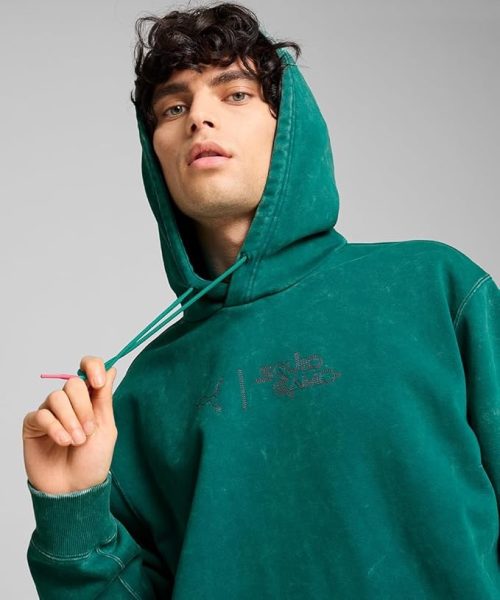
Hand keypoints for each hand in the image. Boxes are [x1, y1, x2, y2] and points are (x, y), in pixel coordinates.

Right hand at [22, 356, 116, 493]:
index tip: (98, 382)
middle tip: (89, 430)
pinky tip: (63, 441)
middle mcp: (69, 402)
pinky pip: (42, 415)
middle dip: (83, 407)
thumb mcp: (106, 428)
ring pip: (57, 397)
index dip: (92, 367)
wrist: (75, 489)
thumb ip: (105, 399)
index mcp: (90, 399)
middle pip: (73, 383)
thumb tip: (111, 369)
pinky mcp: (33, 425)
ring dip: (70, 420)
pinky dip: (55, 428)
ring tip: (77, 441)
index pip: (88, 368)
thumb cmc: (92, 461)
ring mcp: (51, 412)